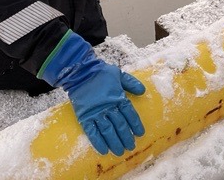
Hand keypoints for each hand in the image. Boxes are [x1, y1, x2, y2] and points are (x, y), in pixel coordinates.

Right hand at [39, 31, 146, 155]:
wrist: (81, 72)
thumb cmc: (101, 73)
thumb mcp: (119, 74)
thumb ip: (131, 83)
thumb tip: (143, 91)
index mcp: (118, 97)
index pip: (130, 114)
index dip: (135, 124)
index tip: (140, 134)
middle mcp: (108, 107)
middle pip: (120, 125)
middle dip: (126, 137)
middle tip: (131, 147)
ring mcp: (96, 113)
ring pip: (108, 131)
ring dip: (114, 142)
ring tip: (120, 152)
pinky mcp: (84, 117)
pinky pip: (92, 132)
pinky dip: (98, 142)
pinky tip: (104, 151)